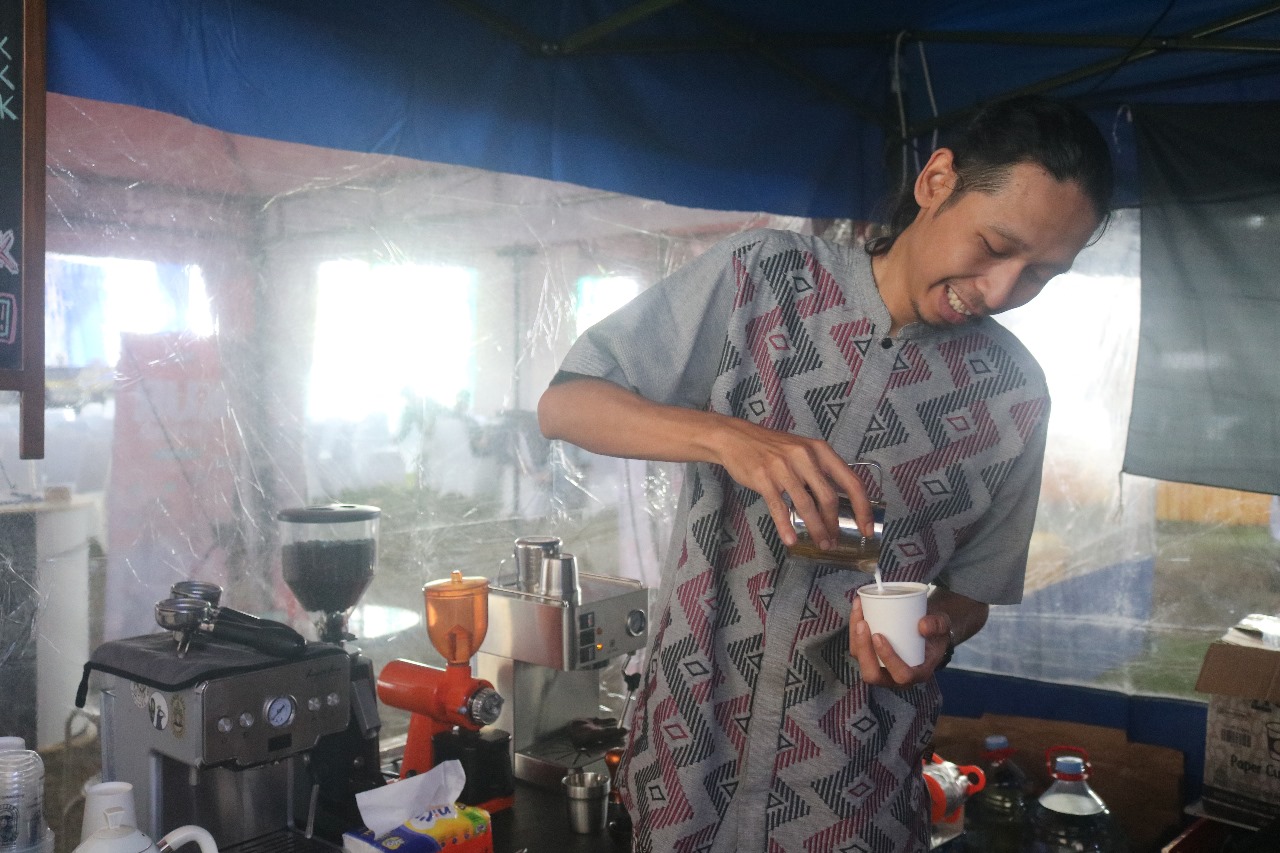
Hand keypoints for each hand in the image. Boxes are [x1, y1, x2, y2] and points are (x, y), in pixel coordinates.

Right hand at [708, 415, 874, 548]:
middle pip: (829, 498)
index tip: (866, 527)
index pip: (851, 481)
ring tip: (820, 543)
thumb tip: (838, 503)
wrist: (736, 437)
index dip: (862, 507)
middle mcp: (804, 456)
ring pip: (806, 506)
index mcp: (820, 450)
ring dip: (816, 529)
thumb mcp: (802, 450)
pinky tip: (791, 540)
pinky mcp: (764, 479)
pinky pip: (779, 508)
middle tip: (834, 541)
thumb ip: (820, 472)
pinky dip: (786, 527)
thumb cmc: (772, 447)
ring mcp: (783, 468)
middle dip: (834, 524)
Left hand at [849, 597, 953, 686]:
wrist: (928, 632)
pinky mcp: (871, 658)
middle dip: (863, 650)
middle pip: (872, 674)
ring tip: (859, 613)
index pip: (901, 675)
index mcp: (916, 674)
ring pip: (861, 661)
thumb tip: (922, 626)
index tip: (879, 636)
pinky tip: (858, 610)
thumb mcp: (943, 626)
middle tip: (863, 624)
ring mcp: (881, 668)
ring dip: (855, 638)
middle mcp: (895, 677)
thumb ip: (938, 625)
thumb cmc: (936, 633)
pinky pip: (858, 649)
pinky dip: (854, 630)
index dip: (888, 658)